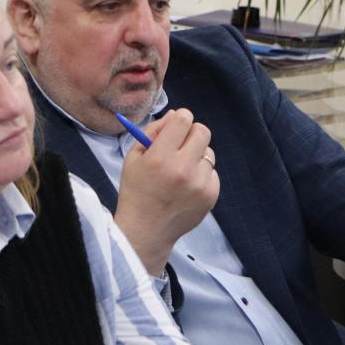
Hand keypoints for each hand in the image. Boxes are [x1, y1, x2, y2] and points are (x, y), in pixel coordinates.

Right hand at [113, 108, 219, 273]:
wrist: (146, 231)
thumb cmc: (136, 191)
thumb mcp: (133, 158)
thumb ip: (152, 132)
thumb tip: (176, 114)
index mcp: (160, 157)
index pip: (184, 120)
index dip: (180, 119)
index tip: (176, 126)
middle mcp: (182, 169)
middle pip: (202, 131)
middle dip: (192, 134)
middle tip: (182, 144)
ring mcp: (199, 184)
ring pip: (209, 153)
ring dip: (196, 157)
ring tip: (181, 172)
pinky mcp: (210, 195)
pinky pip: (212, 172)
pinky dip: (201, 175)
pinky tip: (186, 187)